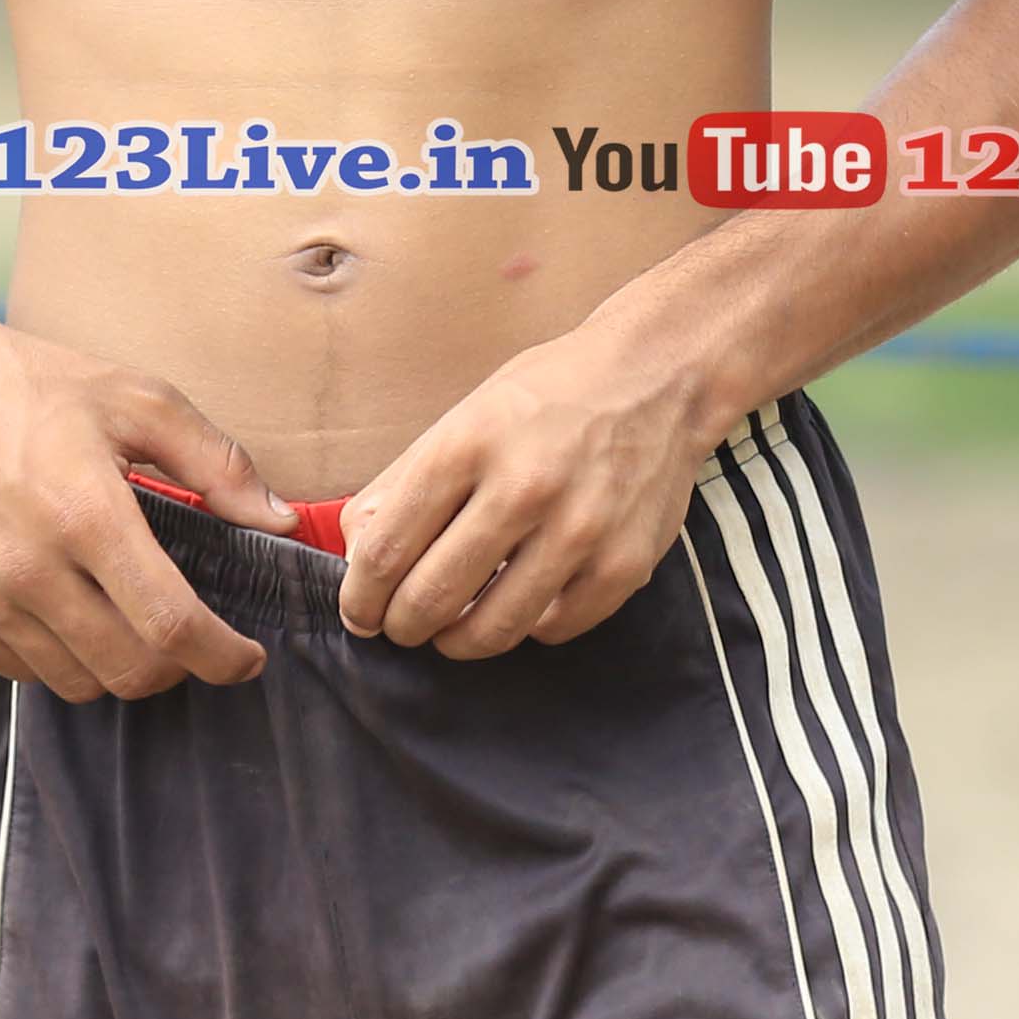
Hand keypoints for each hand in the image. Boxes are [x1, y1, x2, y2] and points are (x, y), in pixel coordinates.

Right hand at [0, 307, 293, 700]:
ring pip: (77, 682)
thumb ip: (217, 465)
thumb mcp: (138, 400)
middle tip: (191, 638)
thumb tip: (279, 522)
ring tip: (128, 619)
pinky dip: (61, 658)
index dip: (223, 658)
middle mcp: (28, 569)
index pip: (171, 626)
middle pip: (129, 671)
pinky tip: (72, 612)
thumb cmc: (33, 386)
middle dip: (178, 668)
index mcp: (86, 514)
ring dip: (119, 666)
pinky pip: (24, 672)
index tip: (245, 659)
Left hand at [334, 313, 733, 658]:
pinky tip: (518, 603)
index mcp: (469, 446)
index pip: (388, 551)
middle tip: (400, 627)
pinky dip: (525, 626)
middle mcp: (524, 489)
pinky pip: (552, 629)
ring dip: (456, 641)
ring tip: (450, 628)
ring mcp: (580, 531)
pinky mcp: (624, 565)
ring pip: (491, 629)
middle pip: (431, 598)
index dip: (361, 597)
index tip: (359, 612)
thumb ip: (404, 484)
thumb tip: (359, 554)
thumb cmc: (550, 396)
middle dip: (401, 627)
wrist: (660, 377)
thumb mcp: (464, 417)